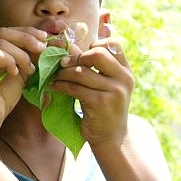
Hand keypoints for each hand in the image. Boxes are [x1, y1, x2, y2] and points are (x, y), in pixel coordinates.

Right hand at [0, 26, 46, 125]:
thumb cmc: (3, 97)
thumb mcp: (20, 70)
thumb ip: (27, 55)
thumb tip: (43, 41)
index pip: (6, 32)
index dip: (26, 32)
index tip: (44, 38)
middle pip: (3, 32)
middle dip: (26, 38)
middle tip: (42, 48)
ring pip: (1, 42)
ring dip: (20, 55)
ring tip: (29, 70)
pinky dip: (9, 61)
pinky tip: (14, 73)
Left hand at [51, 36, 133, 150]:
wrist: (112, 137)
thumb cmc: (105, 107)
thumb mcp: (105, 84)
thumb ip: (95, 65)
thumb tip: (71, 44)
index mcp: (125, 70)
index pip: (113, 44)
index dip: (95, 44)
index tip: (82, 55)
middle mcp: (123, 78)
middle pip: (97, 53)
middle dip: (76, 57)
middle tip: (63, 64)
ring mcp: (113, 91)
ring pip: (80, 71)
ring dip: (63, 73)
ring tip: (55, 77)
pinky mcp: (100, 102)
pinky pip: (74, 87)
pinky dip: (60, 86)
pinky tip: (54, 87)